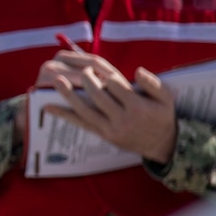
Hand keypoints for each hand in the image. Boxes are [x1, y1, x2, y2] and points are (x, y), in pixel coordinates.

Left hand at [39, 51, 178, 164]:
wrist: (161, 144)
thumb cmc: (162, 116)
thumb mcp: (166, 98)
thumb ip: (153, 83)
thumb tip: (137, 70)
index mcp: (137, 107)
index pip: (115, 87)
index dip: (107, 76)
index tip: (103, 70)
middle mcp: (122, 119)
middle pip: (98, 97)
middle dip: (88, 81)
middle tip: (84, 70)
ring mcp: (110, 129)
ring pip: (85, 111)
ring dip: (69, 96)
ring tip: (57, 81)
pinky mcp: (102, 135)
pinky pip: (81, 124)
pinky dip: (64, 115)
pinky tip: (49, 107)